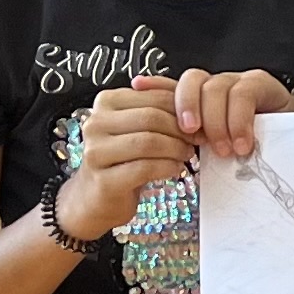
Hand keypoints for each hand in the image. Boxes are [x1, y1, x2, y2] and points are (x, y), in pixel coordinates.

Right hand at [54, 78, 195, 240]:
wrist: (96, 197)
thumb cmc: (121, 159)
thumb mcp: (138, 127)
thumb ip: (160, 108)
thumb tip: (192, 98)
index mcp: (106, 102)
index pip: (154, 96)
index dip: (183, 108)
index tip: (198, 121)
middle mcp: (96, 123)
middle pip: (152, 118)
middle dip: (181, 130)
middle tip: (196, 140)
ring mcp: (96, 151)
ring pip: (149, 142)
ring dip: (176, 149)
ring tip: (186, 154)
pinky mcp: (104, 179)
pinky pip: (145, 168)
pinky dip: (167, 167)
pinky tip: (174, 168)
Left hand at [162, 67, 293, 160]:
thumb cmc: (259, 151)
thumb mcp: (220, 151)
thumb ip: (198, 146)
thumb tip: (163, 153)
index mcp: (204, 102)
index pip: (174, 86)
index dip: (156, 85)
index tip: (137, 87)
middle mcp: (218, 87)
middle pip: (191, 80)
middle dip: (185, 106)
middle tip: (191, 135)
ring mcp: (239, 82)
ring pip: (215, 87)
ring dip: (216, 121)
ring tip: (225, 150)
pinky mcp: (261, 84)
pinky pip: (242, 94)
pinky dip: (238, 121)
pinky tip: (243, 143)